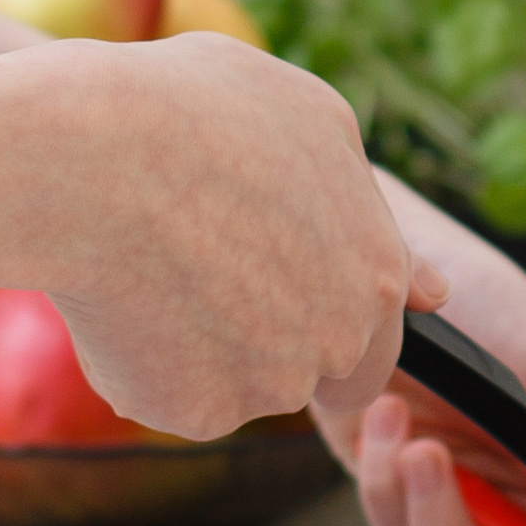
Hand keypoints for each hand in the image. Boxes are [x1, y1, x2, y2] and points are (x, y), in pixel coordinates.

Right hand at [27, 37, 431, 437]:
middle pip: (310, 371)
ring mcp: (271, 384)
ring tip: (147, 263)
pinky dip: (142, 366)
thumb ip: (368, 207)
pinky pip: (170, 398)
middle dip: (265, 342)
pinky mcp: (200, 413)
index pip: (377, 341)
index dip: (319, 314)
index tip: (266, 285)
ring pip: (236, 385)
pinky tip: (116, 300)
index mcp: (377, 271)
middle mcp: (340, 339)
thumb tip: (433, 289)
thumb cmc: (195, 112)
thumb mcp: (311, 121)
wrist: (91, 157)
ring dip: (200, 348)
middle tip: (198, 276)